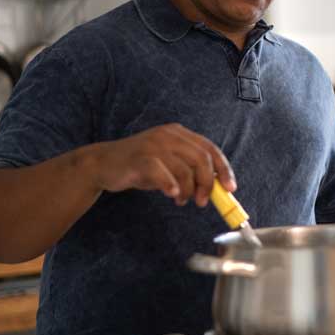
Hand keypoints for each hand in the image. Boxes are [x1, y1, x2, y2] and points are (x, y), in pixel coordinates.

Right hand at [90, 124, 235, 206]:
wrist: (104, 164)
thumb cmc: (140, 166)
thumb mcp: (169, 164)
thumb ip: (190, 170)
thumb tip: (216, 188)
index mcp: (179, 133)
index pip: (210, 148)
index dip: (224, 169)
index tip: (230, 188)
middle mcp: (169, 135)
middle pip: (202, 158)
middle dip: (207, 183)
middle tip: (202, 201)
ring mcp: (154, 145)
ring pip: (185, 169)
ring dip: (187, 190)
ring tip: (180, 199)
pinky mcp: (140, 158)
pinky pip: (163, 174)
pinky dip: (171, 186)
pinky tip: (170, 193)